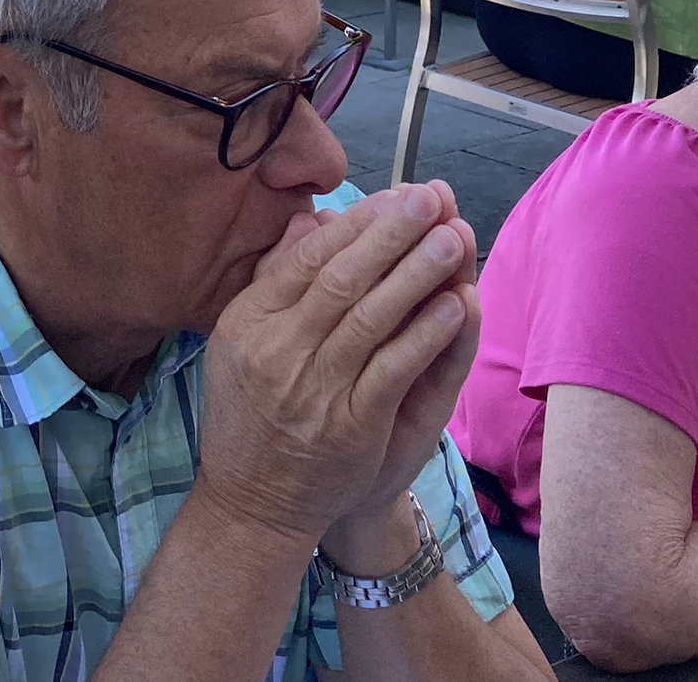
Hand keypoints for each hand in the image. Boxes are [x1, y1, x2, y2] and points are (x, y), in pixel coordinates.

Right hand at [194, 183, 479, 545]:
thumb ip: (278, 279)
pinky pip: (393, 369)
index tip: (396, 194)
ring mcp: (313, 388)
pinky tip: (454, 304)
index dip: (357, 222)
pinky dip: (425, 334)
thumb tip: (312, 219)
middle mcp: (277, 349)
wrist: (254, 503)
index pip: (307, 257)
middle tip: (433, 198)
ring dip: (418, 273)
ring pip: (372, 317)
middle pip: (342, 277)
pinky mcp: (351, 426)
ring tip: (454, 239)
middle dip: (393, 233)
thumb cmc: (253, 414)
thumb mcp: (243, 340)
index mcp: (248, 320)